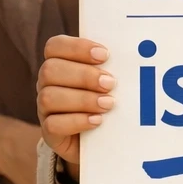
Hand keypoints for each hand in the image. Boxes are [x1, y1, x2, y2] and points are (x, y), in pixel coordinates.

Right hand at [38, 35, 114, 175]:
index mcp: (59, 62)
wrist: (103, 137)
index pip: (55, 46)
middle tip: (110, 83)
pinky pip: (52, 125)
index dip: (77, 48)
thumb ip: (114, 65)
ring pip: (48, 97)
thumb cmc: (108, 97)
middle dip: (83, 76)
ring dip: (82, 99)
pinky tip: (97, 121)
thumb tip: (138, 52)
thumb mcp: (110, 79)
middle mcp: (46, 83)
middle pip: (50, 70)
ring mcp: (44, 108)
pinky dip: (77, 121)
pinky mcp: (49, 133)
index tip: (105, 55)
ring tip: (108, 104)